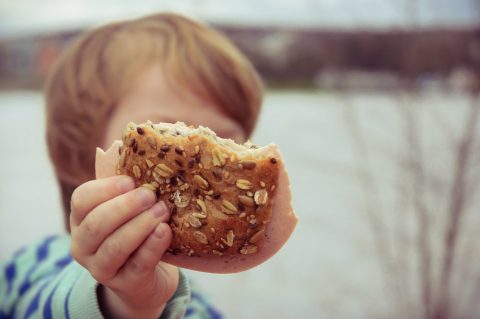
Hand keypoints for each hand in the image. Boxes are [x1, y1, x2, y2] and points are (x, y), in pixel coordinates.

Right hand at [70, 175, 178, 318]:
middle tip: (151, 195)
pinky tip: (165, 231)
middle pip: (96, 223)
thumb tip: (139, 149)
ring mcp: (100, 268)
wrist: (143, 277)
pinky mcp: (124, 283)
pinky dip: (152, 246)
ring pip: (115, 246)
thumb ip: (128, 187)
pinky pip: (137, 264)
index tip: (130, 181)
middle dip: (125, 206)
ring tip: (162, 211)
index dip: (105, 189)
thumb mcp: (126, 209)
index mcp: (81, 219)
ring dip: (140, 225)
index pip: (81, 199)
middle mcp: (83, 244)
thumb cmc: (135, 232)